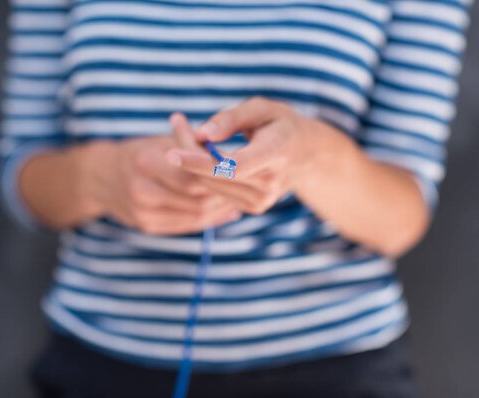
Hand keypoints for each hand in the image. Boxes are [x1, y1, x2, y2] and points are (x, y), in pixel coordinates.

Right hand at [79, 136, 240, 233]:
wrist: (99, 176)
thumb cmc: (139, 152)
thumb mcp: (160, 140)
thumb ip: (190, 147)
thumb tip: (227, 154)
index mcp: (145, 160)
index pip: (192, 174)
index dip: (218, 175)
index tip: (238, 170)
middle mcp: (141, 189)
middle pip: (196, 198)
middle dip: (223, 194)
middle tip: (246, 188)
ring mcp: (142, 212)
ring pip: (195, 216)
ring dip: (220, 209)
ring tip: (239, 199)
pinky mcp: (146, 226)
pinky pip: (186, 225)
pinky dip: (208, 220)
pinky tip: (224, 211)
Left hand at [166, 97, 319, 213]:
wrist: (306, 154)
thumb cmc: (280, 124)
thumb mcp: (261, 108)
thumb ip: (231, 118)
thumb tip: (201, 134)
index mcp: (276, 153)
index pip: (232, 166)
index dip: (200, 162)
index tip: (172, 153)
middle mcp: (270, 183)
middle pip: (214, 176)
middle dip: (187, 150)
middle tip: (178, 121)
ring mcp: (262, 201)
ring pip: (208, 186)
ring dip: (192, 161)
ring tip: (192, 134)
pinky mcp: (253, 208)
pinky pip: (214, 192)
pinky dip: (203, 173)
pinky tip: (206, 154)